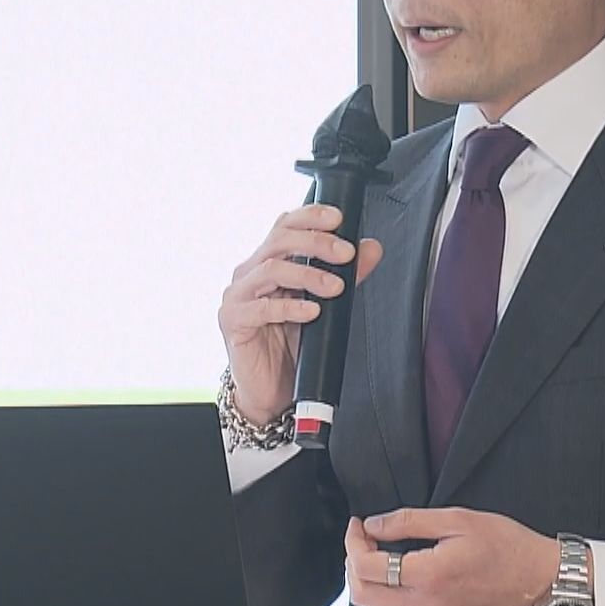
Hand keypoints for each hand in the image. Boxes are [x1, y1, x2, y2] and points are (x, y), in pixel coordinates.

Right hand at [218, 204, 383, 421]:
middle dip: (316, 243)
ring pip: (271, 269)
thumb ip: (345, 276)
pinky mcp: (233, 320)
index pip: (285, 225)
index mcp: (268, 261)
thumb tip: (370, 249)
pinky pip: (262, 308)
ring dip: (308, 275)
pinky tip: (312, 311)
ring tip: (335, 288)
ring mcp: (238, 295)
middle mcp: (250, 272)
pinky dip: (290, 307)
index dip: (310, 216)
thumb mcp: (323, 306)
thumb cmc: (291, 344)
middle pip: (279, 241)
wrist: (271, 389)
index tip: (338, 218)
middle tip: (345, 254)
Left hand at [345, 508, 560, 605]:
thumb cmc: (506, 546)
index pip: (367, 565)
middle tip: (364, 543)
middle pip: (363, 595)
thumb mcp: (457, 519)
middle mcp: (429, 605)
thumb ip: (409, 521)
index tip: (359, 527)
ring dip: (369, 588)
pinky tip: (401, 584)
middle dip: (354, 565)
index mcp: (430, 574)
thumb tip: (375, 524)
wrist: (539, 578)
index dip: (354, 541)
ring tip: (380, 564)